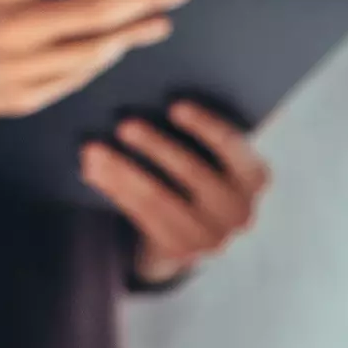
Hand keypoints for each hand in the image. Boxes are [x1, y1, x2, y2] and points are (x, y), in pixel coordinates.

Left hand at [84, 100, 270, 285]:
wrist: (194, 234)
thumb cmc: (198, 173)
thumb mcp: (212, 157)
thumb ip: (199, 134)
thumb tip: (146, 95)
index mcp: (255, 176)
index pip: (232, 147)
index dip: (205, 126)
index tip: (174, 106)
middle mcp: (241, 211)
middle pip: (192, 173)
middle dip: (155, 146)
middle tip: (124, 124)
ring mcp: (212, 237)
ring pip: (158, 197)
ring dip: (122, 170)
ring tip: (92, 149)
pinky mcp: (181, 252)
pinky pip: (141, 215)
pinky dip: (114, 189)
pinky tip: (92, 171)